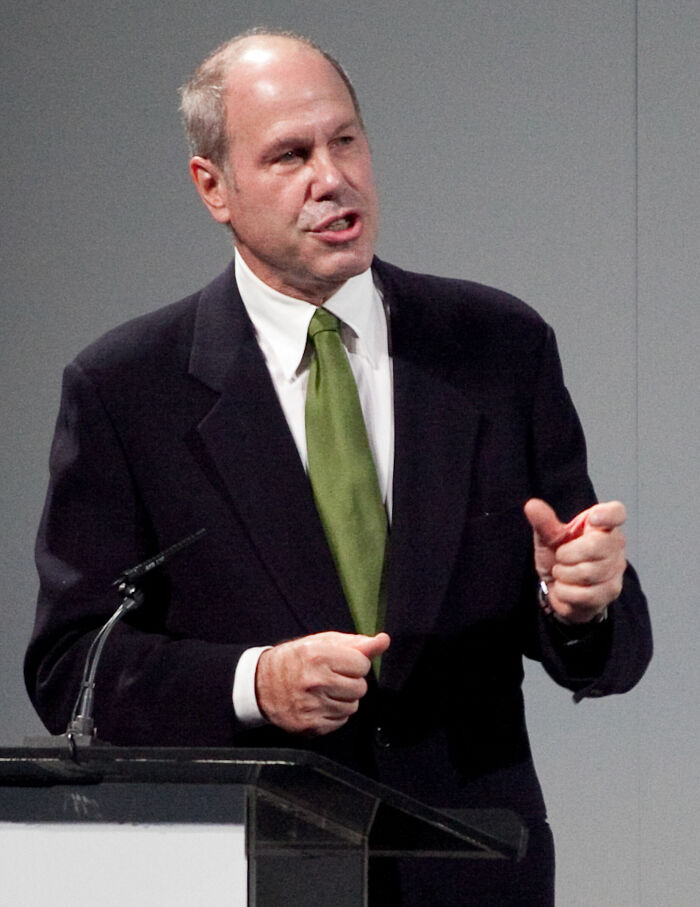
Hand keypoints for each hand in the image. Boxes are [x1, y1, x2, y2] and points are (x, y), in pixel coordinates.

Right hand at [255, 630, 390, 735]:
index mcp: (318, 655)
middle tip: (331, 677)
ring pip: (352, 707)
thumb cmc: (295, 660)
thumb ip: (356, 643)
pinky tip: (319, 704)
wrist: (261, 684)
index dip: (355, 664)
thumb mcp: (322, 642)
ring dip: (343, 699)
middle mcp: (315, 681)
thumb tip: (383, 641)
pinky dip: (333, 714)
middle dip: (350, 682)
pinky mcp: (310, 726)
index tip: (341, 663)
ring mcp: (312, 706)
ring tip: (324, 691)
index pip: (362, 665)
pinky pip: (340, 722)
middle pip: (360, 688)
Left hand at [524, 498, 626, 623]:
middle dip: (567, 554)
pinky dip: (566, 592)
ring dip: (564, 574)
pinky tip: (566, 587)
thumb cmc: (560, 556)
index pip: (616, 512)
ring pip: (588, 573)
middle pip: (596, 546)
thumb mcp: (548, 537)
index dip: (608, 515)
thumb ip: (544, 522)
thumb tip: (532, 505)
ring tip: (562, 571)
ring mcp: (616, 569)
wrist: (560, 587)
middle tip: (561, 556)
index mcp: (601, 524)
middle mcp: (615, 545)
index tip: (593, 518)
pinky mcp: (611, 592)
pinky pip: (584, 594)